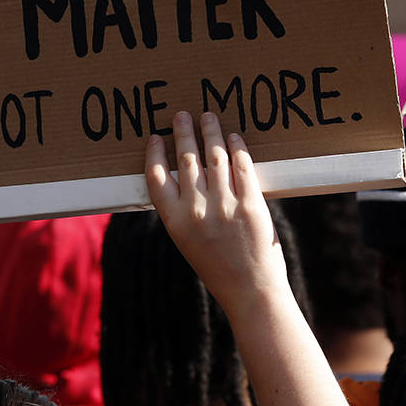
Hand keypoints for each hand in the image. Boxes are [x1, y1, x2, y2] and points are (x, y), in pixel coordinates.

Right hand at [144, 111, 290, 324]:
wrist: (249, 289)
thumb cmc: (217, 266)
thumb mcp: (186, 240)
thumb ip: (182, 209)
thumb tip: (185, 172)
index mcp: (173, 221)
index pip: (156, 176)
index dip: (155, 153)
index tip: (157, 137)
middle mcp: (195, 211)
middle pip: (186, 160)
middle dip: (183, 133)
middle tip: (182, 115)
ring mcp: (223, 206)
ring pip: (213, 157)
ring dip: (210, 132)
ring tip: (207, 117)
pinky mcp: (250, 204)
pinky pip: (241, 167)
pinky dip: (236, 148)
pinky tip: (233, 138)